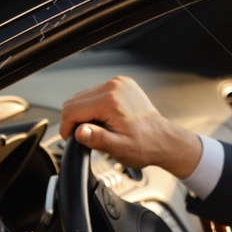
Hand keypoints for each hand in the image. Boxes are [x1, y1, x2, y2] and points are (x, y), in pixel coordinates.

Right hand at [59, 75, 203, 178]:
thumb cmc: (145, 146)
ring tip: (99, 128)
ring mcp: (118, 83)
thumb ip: (97, 139)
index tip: (71, 139)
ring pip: (83, 96)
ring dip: (85, 113)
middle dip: (75, 120)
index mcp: (110, 100)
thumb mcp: (118, 148)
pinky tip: (105, 119)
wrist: (164, 140)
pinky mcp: (121, 84)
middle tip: (86, 136)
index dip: (67, 127)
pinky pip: (96, 93)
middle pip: (75, 101)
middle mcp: (114, 86)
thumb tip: (79, 132)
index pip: (72, 109)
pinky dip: (94, 106)